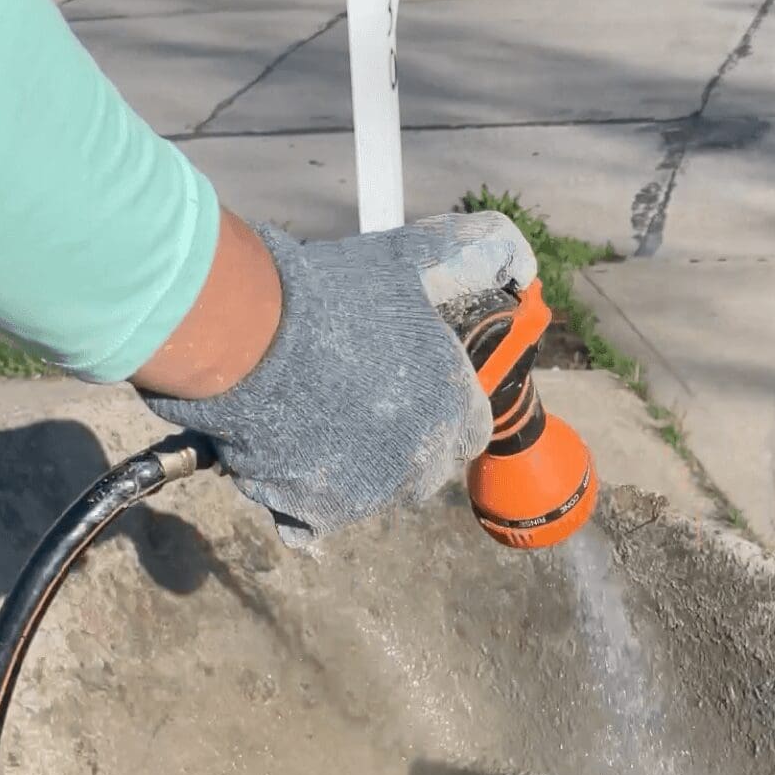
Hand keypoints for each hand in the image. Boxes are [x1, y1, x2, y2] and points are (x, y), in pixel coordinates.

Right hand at [144, 211, 536, 545]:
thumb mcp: (409, 262)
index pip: (471, 431)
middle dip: (402, 442)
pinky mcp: (319, 513)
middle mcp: (421, 463)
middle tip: (359, 399)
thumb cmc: (334, 297)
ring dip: (357, 466)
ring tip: (318, 415)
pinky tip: (287, 452)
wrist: (252, 339)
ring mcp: (371, 495)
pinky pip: (318, 516)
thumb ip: (471, 257)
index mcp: (453, 411)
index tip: (413, 389)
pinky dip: (304, 495)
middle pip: (425, 467)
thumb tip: (522, 264)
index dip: (443, 409)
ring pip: (374, 491)